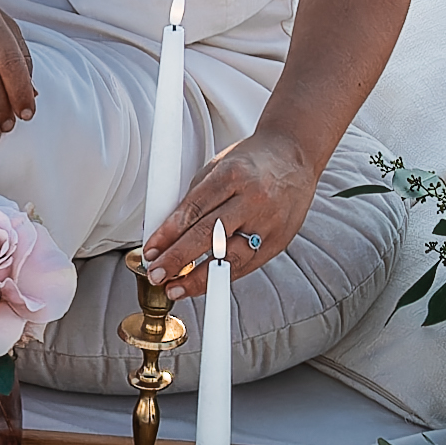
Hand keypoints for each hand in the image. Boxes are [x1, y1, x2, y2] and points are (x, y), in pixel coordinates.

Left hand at [143, 131, 320, 293]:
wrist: (294, 156)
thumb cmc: (252, 161)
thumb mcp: (218, 168)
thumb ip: (195, 199)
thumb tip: (165, 231)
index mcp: (232, 175)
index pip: (194, 209)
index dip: (168, 233)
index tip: (151, 250)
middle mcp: (252, 199)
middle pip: (209, 235)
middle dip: (178, 258)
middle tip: (156, 274)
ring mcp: (268, 222)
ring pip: (229, 257)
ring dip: (199, 278)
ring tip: (176, 288)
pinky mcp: (278, 240)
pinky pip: (246, 264)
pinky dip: (222, 276)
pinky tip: (204, 284)